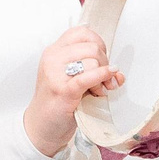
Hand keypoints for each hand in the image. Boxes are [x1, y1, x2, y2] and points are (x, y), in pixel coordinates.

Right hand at [22, 26, 122, 156]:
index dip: (98, 44)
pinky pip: (87, 77)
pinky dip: (101, 77)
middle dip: (104, 63)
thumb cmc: (57, 102)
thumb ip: (91, 69)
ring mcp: (56, 74)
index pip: (82, 33)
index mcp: (54, 51)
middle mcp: (53, 59)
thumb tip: (117, 72)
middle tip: (104, 80)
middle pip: (92, 47)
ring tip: (99, 91)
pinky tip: (106, 83)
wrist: (41, 126)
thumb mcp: (70, 78)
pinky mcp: (63, 90)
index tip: (101, 59)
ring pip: (92, 61)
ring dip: (103, 77)